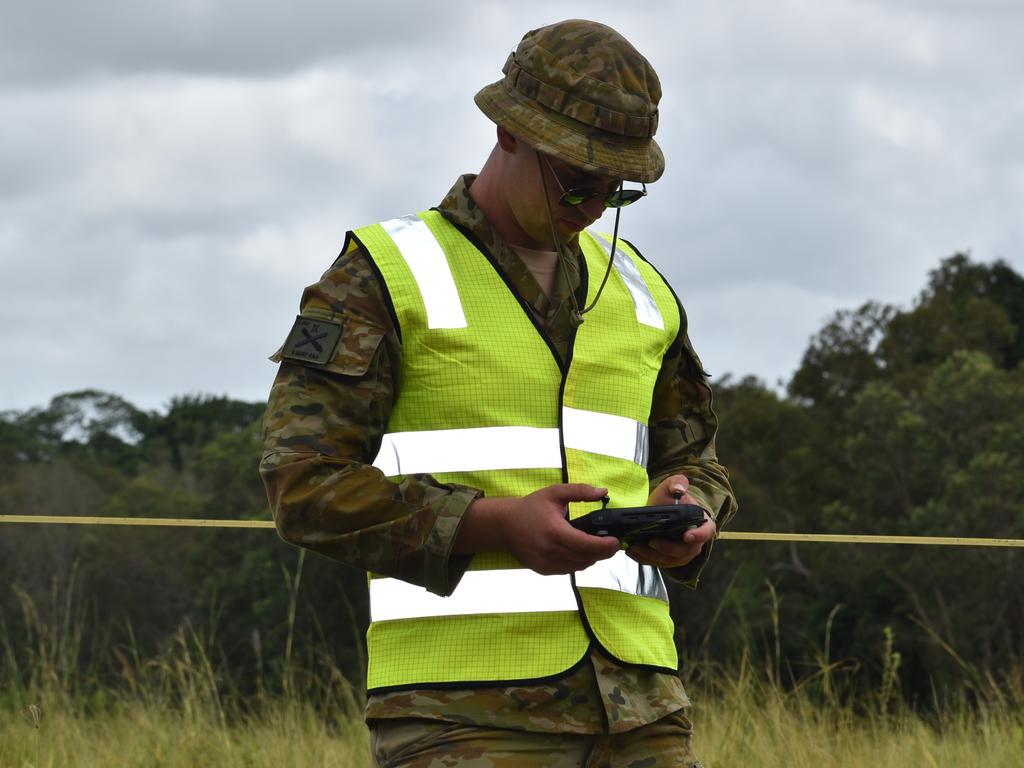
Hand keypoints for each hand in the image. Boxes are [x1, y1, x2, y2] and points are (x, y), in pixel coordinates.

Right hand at [458, 483, 620, 574]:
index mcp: (555, 532)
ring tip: (596, 546)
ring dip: (591, 558)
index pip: (587, 546)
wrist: (504, 524)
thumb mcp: (555, 493)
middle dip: (602, 552)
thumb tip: (603, 492)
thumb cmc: (530, 507)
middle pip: (586, 558)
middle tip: (611, 543)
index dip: (605, 546)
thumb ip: (580, 491)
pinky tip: (578, 551)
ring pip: (579, 566)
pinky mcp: (543, 570)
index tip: (616, 541)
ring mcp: (546, 563)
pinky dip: (577, 562)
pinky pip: (568, 570)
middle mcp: (550, 551)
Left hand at [627, 474, 715, 567]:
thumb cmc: (670, 500)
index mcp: (701, 524)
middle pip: (685, 551)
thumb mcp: (672, 486)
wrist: (660, 511)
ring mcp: (681, 553)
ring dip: (652, 555)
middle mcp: (694, 542)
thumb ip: (678, 483)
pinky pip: (657, 563)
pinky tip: (632, 552)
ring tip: (635, 546)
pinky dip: (644, 559)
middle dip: (667, 548)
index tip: (687, 536)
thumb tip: (679, 489)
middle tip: (651, 541)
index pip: (707, 532)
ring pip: (669, 560)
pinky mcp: (667, 560)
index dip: (699, 536)